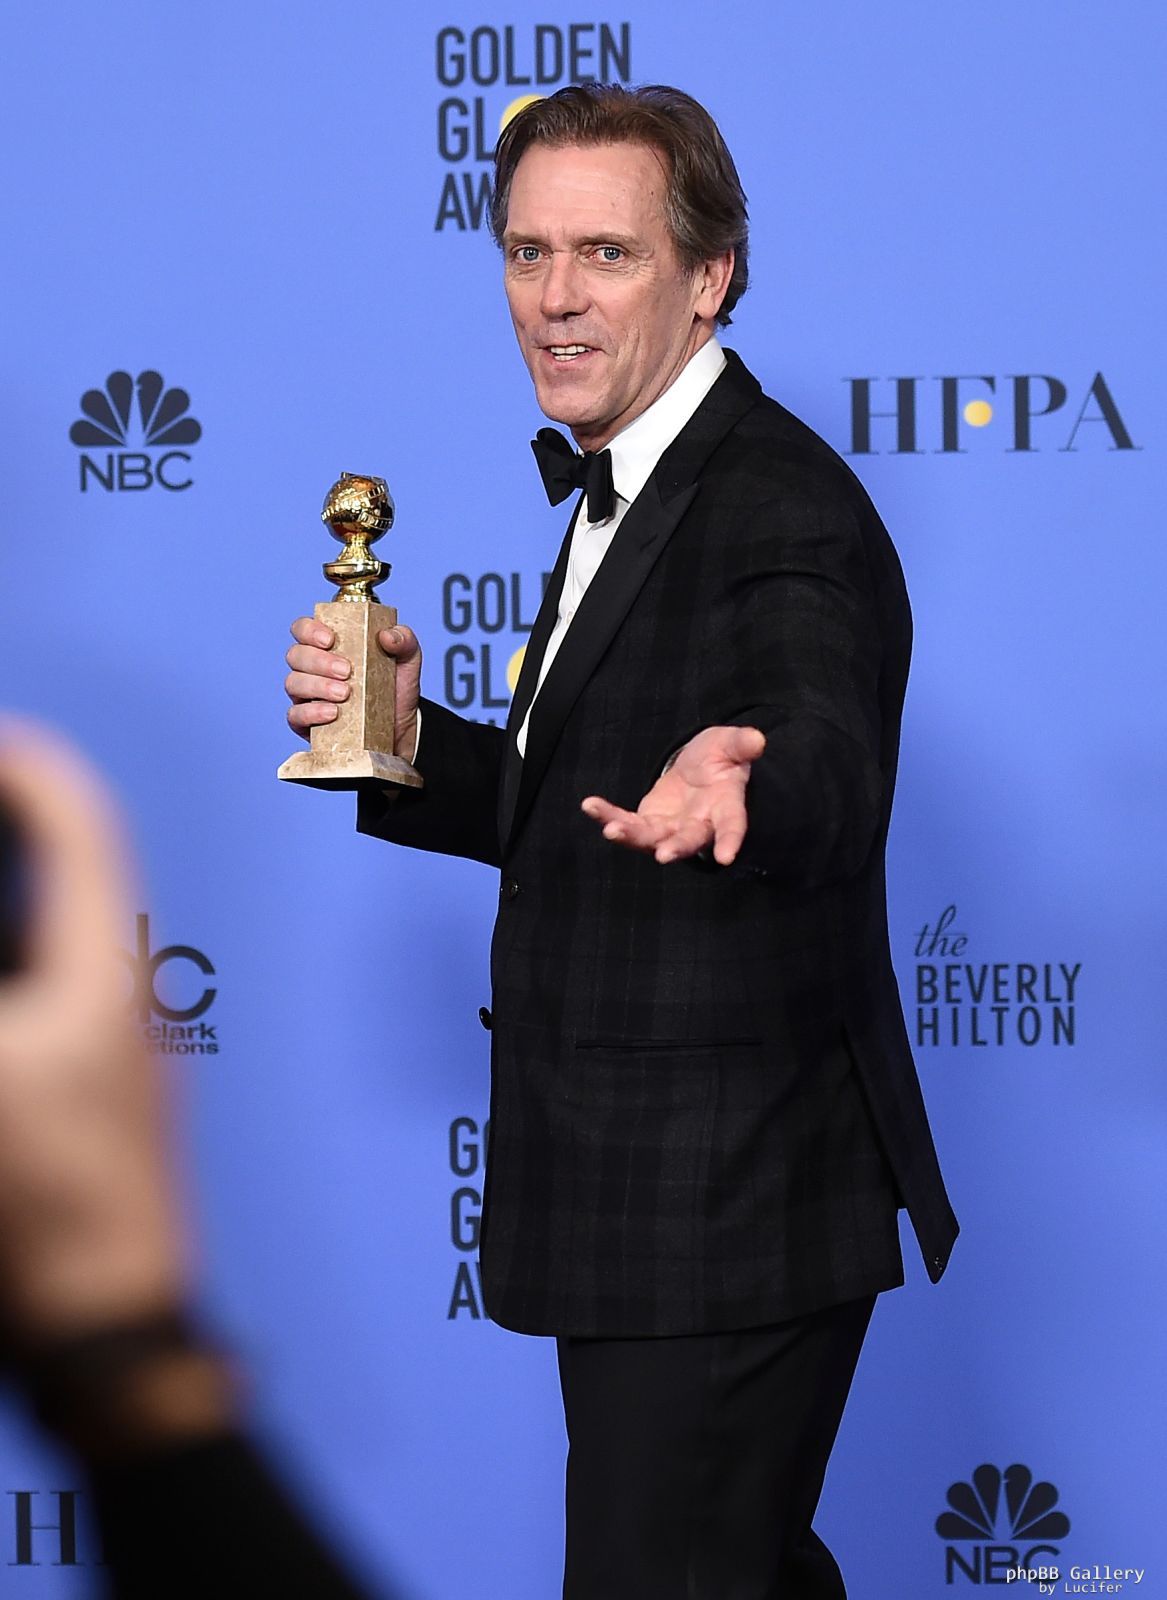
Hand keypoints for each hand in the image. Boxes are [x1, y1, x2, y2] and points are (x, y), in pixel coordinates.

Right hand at [0, 721, 185, 1337]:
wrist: (110, 1332)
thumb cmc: (56, 1219)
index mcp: (102, 972)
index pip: (83, 829)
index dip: (33, 767)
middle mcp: (118, 996)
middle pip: (71, 872)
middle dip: (17, 824)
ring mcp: (107, 1048)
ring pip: (58, 934)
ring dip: (16, 893)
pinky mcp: (89, 1096)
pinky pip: (48, 992)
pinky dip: (15, 956)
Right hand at [284, 617, 422, 763]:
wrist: (400, 728)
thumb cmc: (395, 688)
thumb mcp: (407, 660)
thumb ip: (404, 640)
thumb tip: (387, 635)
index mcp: (328, 646)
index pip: (303, 628)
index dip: (310, 630)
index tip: (330, 640)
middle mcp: (312, 668)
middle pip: (296, 655)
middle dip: (319, 661)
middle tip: (347, 671)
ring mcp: (306, 695)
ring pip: (293, 683)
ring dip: (318, 686)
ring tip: (345, 694)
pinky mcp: (306, 722)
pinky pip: (295, 715)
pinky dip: (312, 712)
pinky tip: (333, 713)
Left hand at [581, 725, 764, 866]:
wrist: (699, 766)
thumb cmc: (720, 758)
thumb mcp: (730, 744)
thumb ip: (741, 744)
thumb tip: (757, 740)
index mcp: (725, 808)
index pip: (732, 826)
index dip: (730, 841)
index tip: (726, 857)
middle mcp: (699, 826)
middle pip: (688, 841)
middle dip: (676, 848)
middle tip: (664, 856)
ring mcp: (671, 829)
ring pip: (651, 839)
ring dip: (631, 836)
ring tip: (611, 830)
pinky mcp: (648, 823)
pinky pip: (626, 823)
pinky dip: (607, 816)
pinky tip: (590, 806)